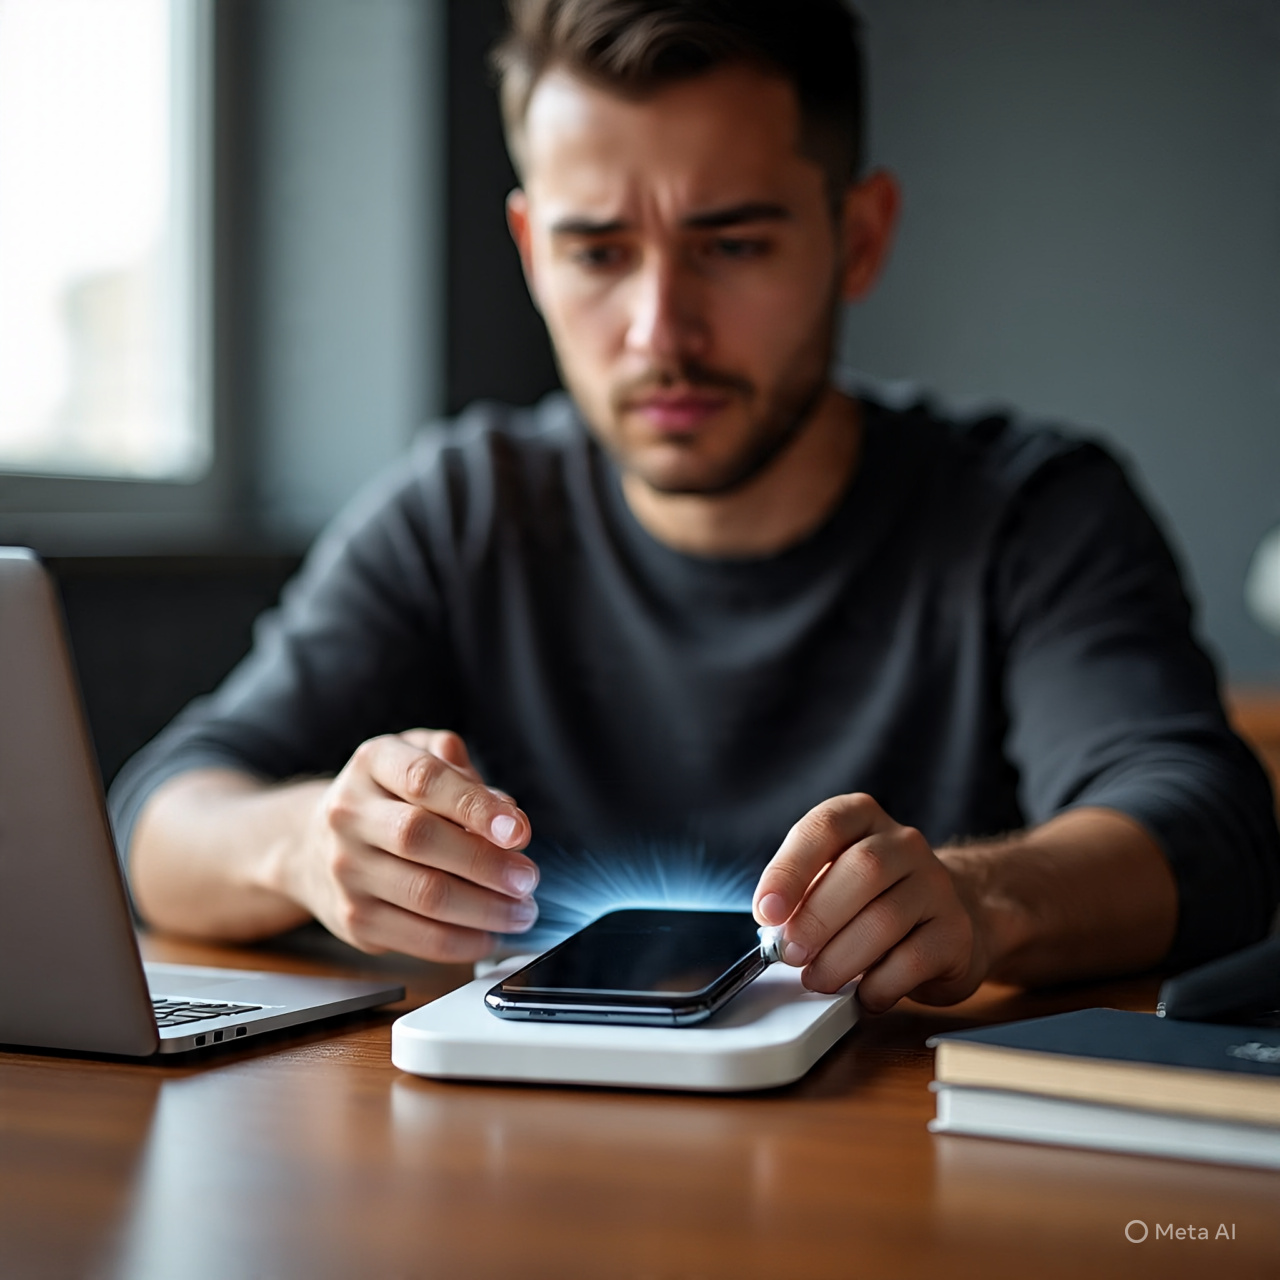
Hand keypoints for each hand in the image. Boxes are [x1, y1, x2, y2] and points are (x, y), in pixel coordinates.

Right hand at [282, 729, 538, 963]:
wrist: (316, 844)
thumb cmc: (389, 796)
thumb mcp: (421, 758)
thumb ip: (465, 773)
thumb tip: (508, 812)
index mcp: (373, 763)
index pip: (425, 779)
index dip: (475, 805)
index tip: (518, 830)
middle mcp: (350, 814)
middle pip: (421, 838)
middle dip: (486, 863)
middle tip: (528, 878)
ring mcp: (347, 869)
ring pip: (424, 894)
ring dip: (485, 909)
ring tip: (522, 910)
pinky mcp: (354, 918)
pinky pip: (417, 938)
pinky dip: (464, 942)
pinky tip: (491, 934)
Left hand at [752, 793, 987, 1011]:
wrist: (949, 918)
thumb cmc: (873, 899)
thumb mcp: (833, 880)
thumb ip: (804, 895)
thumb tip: (775, 930)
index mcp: (863, 818)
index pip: (826, 826)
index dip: (791, 868)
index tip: (767, 911)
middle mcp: (905, 843)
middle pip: (862, 870)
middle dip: (816, 919)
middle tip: (791, 954)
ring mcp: (937, 885)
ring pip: (885, 918)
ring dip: (840, 957)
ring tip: (817, 980)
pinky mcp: (957, 932)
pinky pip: (913, 960)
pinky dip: (878, 984)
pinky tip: (863, 994)